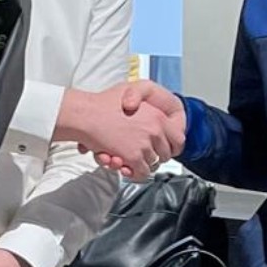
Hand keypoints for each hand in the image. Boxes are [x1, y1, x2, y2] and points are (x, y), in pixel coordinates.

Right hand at [62, 81, 183, 178]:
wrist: (87, 115)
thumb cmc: (103, 104)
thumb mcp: (133, 94)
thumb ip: (149, 107)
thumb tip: (157, 119)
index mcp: (158, 117)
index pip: (178, 139)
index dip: (172, 146)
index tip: (164, 149)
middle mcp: (155, 131)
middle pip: (165, 154)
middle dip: (155, 156)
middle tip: (143, 154)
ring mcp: (145, 145)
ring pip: (152, 164)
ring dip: (141, 164)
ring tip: (128, 158)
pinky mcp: (133, 157)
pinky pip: (142, 173)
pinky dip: (135, 173)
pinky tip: (126, 166)